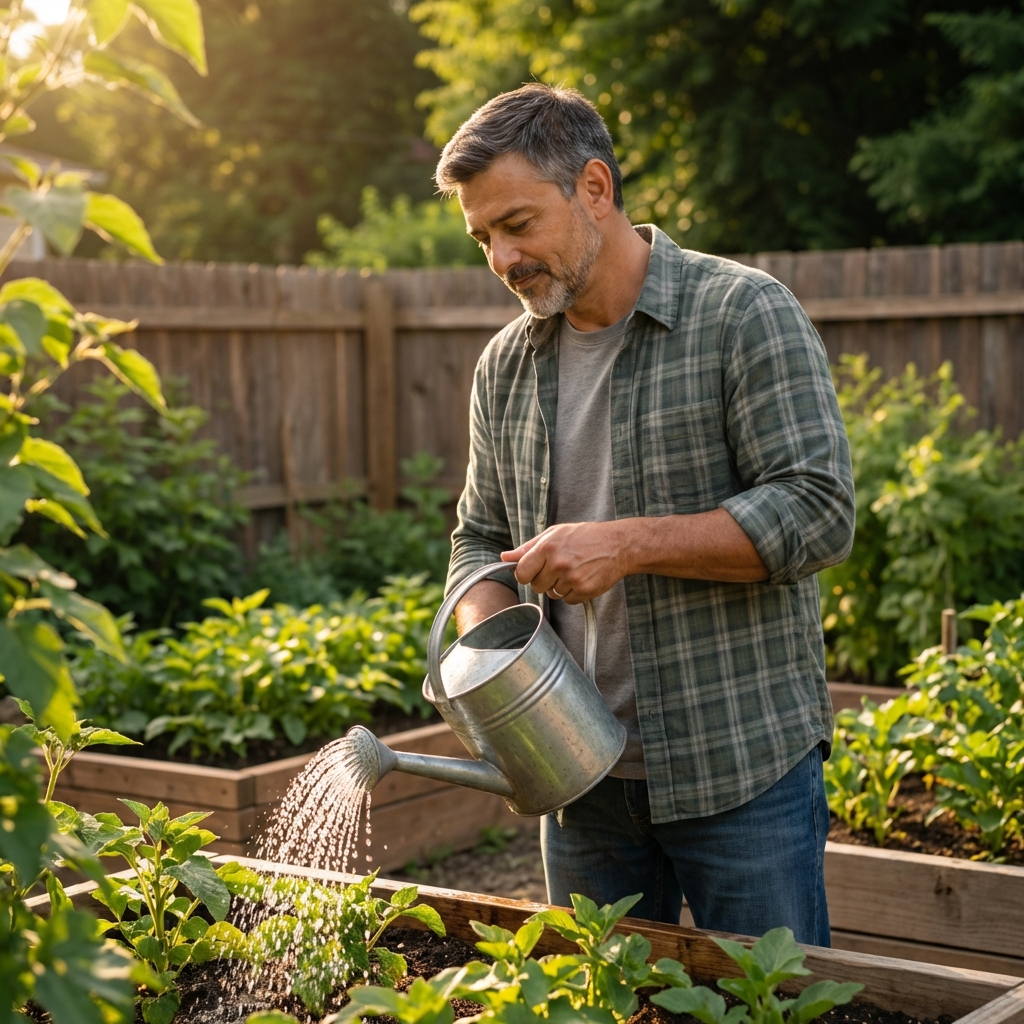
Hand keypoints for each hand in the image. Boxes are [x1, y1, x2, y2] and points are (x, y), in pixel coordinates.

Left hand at [502, 521, 630, 603]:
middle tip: (559, 567)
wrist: (618, 545)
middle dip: (543, 579)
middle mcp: (558, 564)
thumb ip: (528, 547)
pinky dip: (572, 592)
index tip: (533, 570)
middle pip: (536, 586)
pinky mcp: (584, 591)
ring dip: (559, 586)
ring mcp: (571, 579)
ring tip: (573, 570)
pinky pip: (567, 600)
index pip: (521, 573)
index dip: (525, 573)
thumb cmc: (585, 536)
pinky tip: (582, 577)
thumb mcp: (555, 534)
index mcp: (547, 548)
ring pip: (552, 594)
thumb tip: (505, 557)